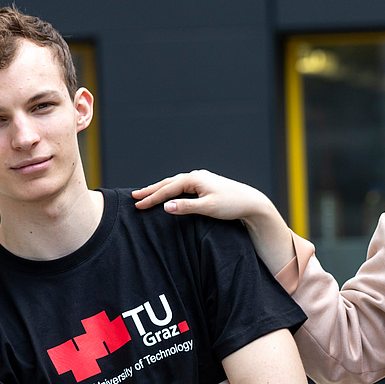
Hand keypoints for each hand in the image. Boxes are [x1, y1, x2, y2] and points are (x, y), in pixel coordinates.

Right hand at [133, 170, 294, 271]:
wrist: (251, 203)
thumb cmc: (232, 205)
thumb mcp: (208, 208)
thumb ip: (186, 207)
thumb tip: (166, 206)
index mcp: (194, 179)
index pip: (167, 188)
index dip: (151, 198)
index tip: (137, 206)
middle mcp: (196, 176)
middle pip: (168, 183)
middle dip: (151, 191)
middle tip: (133, 197)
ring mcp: (201, 180)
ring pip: (174, 184)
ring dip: (159, 190)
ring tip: (145, 195)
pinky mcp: (205, 186)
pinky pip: (182, 188)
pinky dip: (170, 191)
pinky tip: (167, 195)